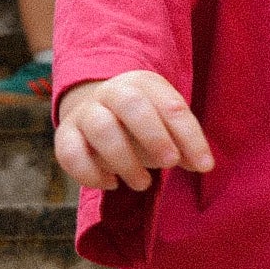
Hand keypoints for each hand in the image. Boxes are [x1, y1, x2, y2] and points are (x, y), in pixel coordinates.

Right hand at [55, 69, 213, 190]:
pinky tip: (112, 183)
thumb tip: (202, 165)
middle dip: (155, 137)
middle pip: (132, 105)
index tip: (204, 165)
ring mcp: (85, 112)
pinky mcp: (65, 136)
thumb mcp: (165, 126)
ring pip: (102, 129)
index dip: (190, 137)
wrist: (94, 110)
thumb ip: (183, 144)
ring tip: (143, 183)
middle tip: (170, 164)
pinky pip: (71, 154)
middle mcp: (111, 92)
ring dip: (126, 161)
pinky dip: (92, 174)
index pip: (171, 106)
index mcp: (143, 84)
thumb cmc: (140, 124)